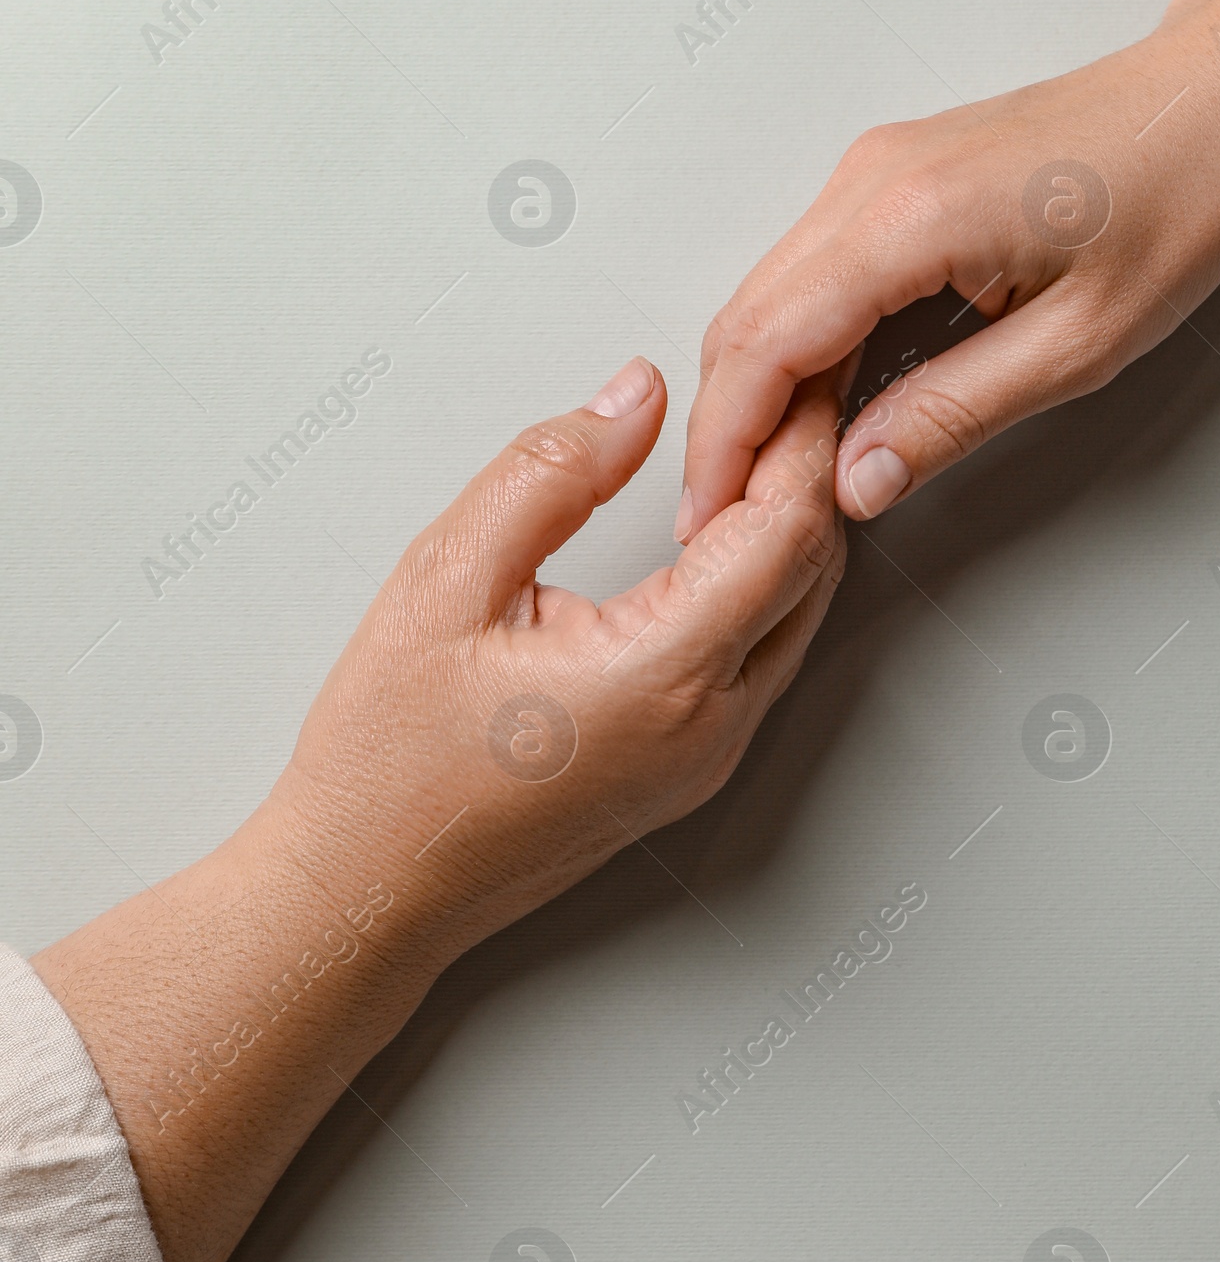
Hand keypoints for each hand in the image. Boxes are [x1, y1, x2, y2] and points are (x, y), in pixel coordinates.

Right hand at [275, 353, 844, 952]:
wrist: (365, 894)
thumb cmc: (385, 763)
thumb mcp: (445, 580)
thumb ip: (552, 473)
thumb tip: (638, 397)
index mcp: (662, 678)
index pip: (784, 528)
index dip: (800, 434)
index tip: (793, 367)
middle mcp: (709, 727)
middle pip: (813, 568)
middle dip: (808, 466)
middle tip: (782, 383)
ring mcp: (708, 759)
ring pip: (798, 613)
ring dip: (788, 523)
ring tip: (752, 440)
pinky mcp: (691, 770)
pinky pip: (763, 654)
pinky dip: (760, 578)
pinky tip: (716, 531)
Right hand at [680, 0, 1219, 531]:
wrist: (1216, 88)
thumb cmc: (1182, 193)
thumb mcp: (1082, 342)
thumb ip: (956, 414)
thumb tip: (857, 481)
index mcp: (910, 218)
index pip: (764, 346)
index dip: (724, 447)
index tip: (715, 522)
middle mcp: (870, 180)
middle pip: (744, 321)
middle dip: (725, 430)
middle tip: (737, 522)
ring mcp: (873, 170)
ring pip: (767, 297)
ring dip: (757, 393)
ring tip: (781, 482)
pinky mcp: (891, 177)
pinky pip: (809, 272)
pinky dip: (797, 349)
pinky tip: (827, 409)